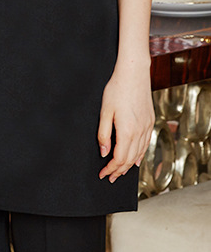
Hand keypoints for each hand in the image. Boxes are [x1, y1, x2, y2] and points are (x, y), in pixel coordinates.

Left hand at [97, 59, 153, 182]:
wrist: (134, 74)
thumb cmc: (116, 89)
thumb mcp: (104, 111)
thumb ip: (103, 134)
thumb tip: (104, 152)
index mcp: (127, 131)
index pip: (119, 159)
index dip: (110, 169)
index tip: (103, 174)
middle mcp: (140, 133)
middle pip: (130, 160)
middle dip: (119, 171)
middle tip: (110, 177)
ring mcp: (147, 128)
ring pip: (139, 154)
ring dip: (129, 165)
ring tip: (120, 172)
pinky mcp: (150, 122)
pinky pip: (145, 145)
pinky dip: (139, 155)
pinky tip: (135, 159)